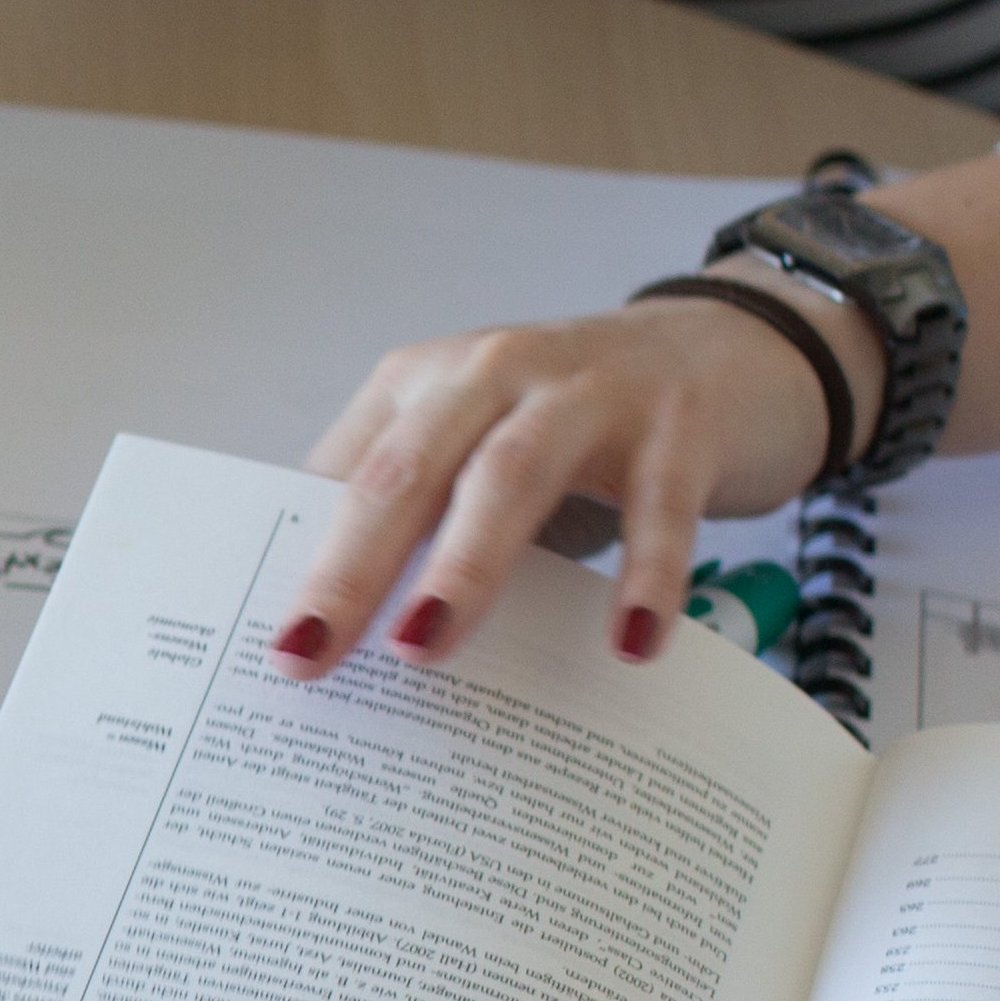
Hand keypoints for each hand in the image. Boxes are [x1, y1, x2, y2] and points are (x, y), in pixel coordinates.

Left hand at [281, 287, 847, 679]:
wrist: (730, 349)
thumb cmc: (575, 425)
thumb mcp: (479, 450)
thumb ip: (420, 518)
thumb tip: (340, 636)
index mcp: (425, 384)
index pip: (344, 477)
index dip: (301, 559)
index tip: (269, 649)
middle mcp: (494, 373)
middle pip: (408, 470)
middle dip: (351, 566)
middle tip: (309, 651)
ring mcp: (591, 392)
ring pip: (512, 473)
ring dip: (464, 562)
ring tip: (424, 644)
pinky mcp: (681, 424)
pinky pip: (658, 507)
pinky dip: (644, 576)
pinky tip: (629, 643)